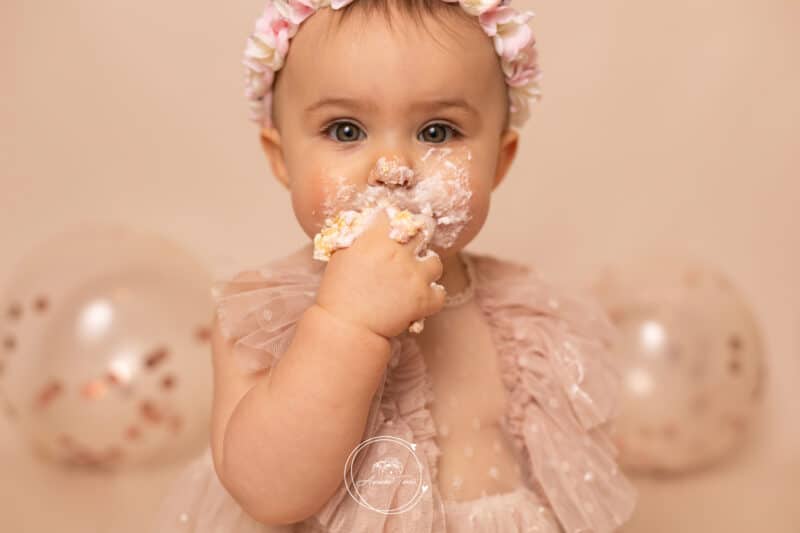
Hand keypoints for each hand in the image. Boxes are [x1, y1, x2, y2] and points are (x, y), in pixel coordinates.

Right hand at [315, 208, 445, 338]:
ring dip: (427, 268)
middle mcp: (397, 252)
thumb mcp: (341, 256)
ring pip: (435, 261)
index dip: (393, 222)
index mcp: (374, 239)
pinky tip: (421, 300)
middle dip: (416, 239)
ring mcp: (414, 275)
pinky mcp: (424, 298)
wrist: (346, 327)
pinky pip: (440, 293)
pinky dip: (432, 298)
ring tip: (416, 278)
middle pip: (420, 230)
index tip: (393, 230)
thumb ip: (358, 239)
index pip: (392, 215)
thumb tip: (369, 225)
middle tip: (410, 250)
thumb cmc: (338, 294)